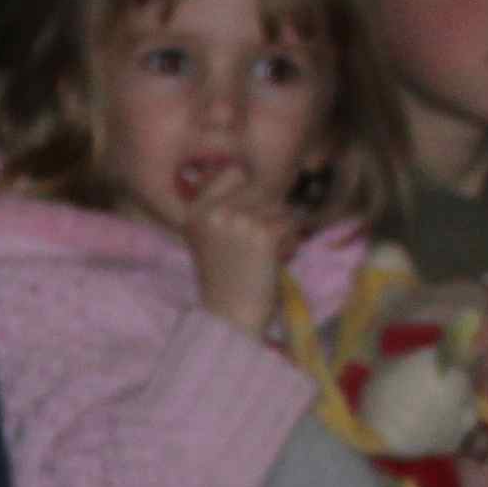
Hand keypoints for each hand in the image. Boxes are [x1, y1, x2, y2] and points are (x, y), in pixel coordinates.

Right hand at [177, 172, 298, 326]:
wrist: (230, 315)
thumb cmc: (222, 277)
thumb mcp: (207, 236)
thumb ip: (220, 204)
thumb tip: (254, 173)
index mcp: (195, 210)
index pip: (232, 171)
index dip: (248, 186)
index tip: (252, 209)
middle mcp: (214, 211)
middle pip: (259, 184)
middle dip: (269, 207)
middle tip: (264, 234)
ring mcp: (238, 221)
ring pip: (278, 203)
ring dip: (284, 223)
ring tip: (273, 248)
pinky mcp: (263, 234)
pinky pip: (291, 222)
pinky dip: (292, 239)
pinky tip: (280, 256)